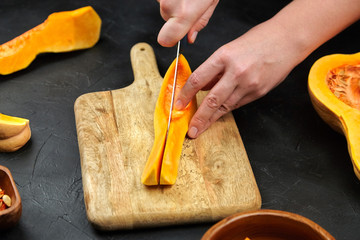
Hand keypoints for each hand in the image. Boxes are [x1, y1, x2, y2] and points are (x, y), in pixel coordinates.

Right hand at [157, 0, 218, 46]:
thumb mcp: (211, 2)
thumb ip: (199, 23)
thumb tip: (190, 38)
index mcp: (184, 14)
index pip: (166, 40)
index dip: (170, 41)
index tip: (176, 38)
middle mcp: (169, 5)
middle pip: (167, 21)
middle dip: (176, 16)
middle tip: (189, 5)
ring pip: (165, 8)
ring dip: (174, 4)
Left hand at [175, 20, 305, 137]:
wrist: (287, 40)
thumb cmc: (258, 40)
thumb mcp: (229, 48)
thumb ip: (214, 69)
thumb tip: (201, 86)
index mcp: (224, 56)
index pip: (198, 79)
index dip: (186, 94)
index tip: (178, 104)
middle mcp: (236, 72)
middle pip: (212, 100)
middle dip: (199, 118)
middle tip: (191, 130)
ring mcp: (249, 84)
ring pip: (225, 107)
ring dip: (211, 119)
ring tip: (201, 129)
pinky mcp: (258, 92)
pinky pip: (238, 104)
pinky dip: (226, 110)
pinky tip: (218, 116)